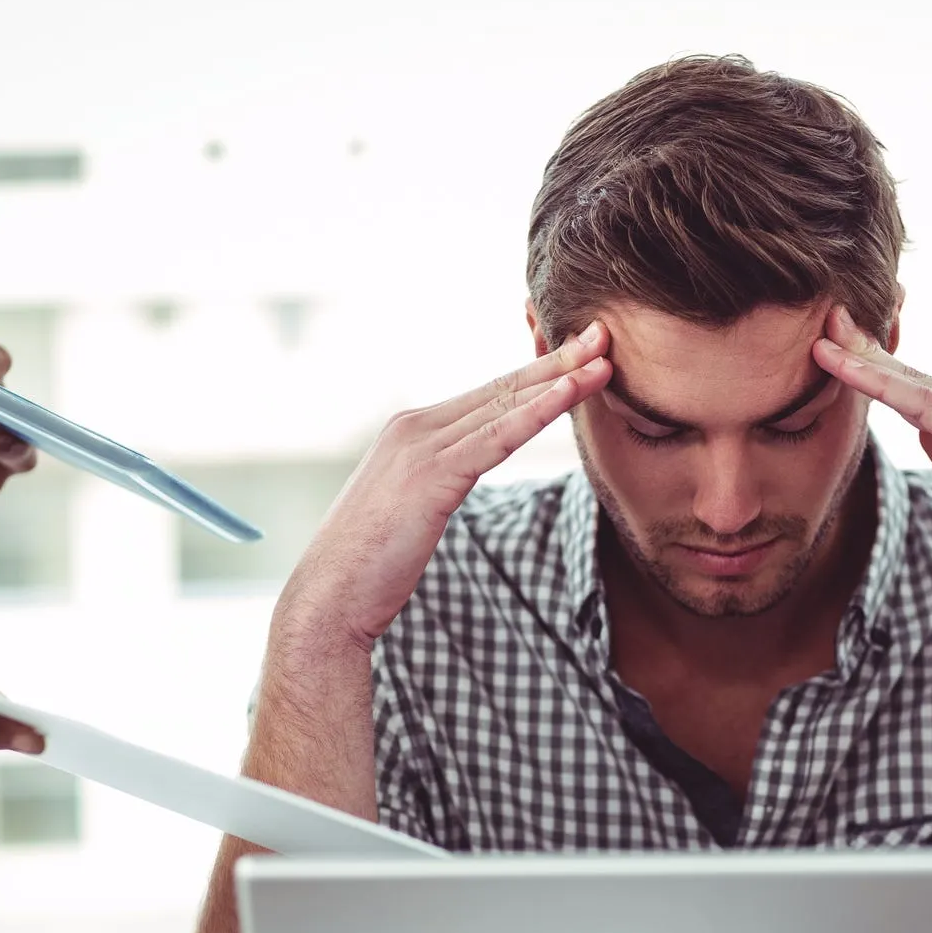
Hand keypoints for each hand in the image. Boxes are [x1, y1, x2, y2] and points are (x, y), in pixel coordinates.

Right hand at [273, 323, 611, 652]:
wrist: (328, 597)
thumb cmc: (370, 563)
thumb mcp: (409, 508)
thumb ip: (437, 479)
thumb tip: (461, 477)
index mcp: (411, 431)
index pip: (487, 395)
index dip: (536, 373)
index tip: (578, 354)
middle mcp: (414, 426)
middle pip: (501, 389)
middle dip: (556, 361)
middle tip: (602, 335)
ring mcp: (420, 448)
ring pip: (504, 406)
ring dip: (559, 380)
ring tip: (602, 358)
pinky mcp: (431, 478)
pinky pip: (496, 439)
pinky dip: (536, 414)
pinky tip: (568, 395)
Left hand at [814, 305, 931, 643]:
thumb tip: (926, 423)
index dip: (884, 367)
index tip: (842, 345)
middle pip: (926, 380)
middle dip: (872, 352)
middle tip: (827, 322)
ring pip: (922, 387)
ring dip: (868, 363)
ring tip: (824, 342)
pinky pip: (925, 406)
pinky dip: (882, 386)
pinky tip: (847, 370)